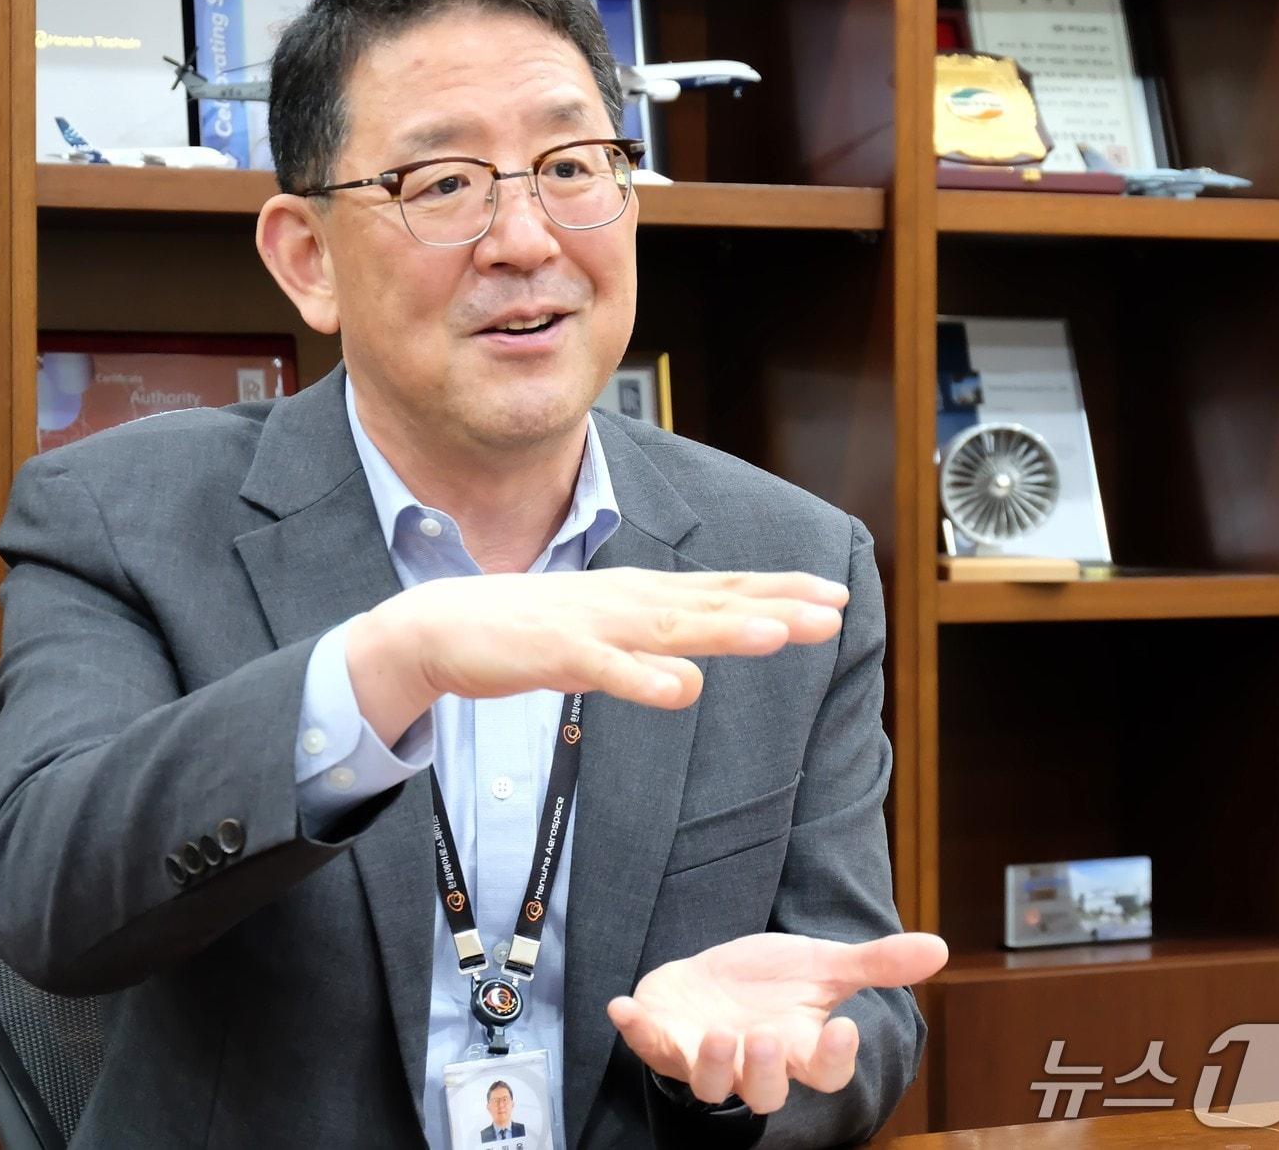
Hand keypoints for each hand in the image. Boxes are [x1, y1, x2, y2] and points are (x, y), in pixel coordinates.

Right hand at [346, 569, 848, 739]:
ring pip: (670, 629)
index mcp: (641, 596)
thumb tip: (693, 677)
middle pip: (711, 604)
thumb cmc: (531, 631)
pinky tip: (680, 689)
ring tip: (779, 634)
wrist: (444, 624)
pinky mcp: (556, 653)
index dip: (779, 593)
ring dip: (724, 630)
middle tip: (833, 612)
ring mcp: (593, 625)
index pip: (722, 591)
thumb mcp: (604, 639)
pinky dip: (642, 677)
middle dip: (776, 607)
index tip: (834, 597)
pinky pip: (606, 669)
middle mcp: (627, 602)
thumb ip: (649, 654)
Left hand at [607, 932, 948, 1113]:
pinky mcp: (663, 1041)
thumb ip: (876, 963)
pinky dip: (634, 1029)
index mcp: (798, 1047)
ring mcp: (703, 1056)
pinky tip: (622, 1006)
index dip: (835, 1058)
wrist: (714, 979)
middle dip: (764, 1071)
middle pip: (763, 1091)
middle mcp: (752, 1062)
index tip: (845, 1027)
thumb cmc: (770, 982)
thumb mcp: (821, 965)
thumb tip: (939, 947)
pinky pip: (646, 1045)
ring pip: (707, 1083)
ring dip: (708, 1063)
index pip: (824, 1070)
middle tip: (765, 1038)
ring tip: (715, 1031)